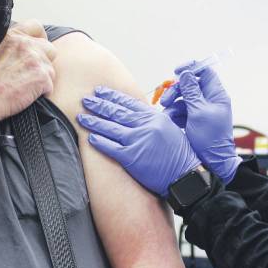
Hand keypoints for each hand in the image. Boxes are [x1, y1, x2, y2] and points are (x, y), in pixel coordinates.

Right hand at [0, 20, 56, 121]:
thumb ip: (7, 45)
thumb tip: (17, 51)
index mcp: (12, 35)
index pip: (36, 26)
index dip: (39, 39)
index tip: (37, 49)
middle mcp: (25, 44)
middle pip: (49, 49)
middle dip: (43, 61)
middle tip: (30, 75)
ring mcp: (35, 59)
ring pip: (50, 70)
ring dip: (41, 80)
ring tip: (22, 89)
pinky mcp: (42, 77)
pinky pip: (49, 86)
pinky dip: (41, 94)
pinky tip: (24, 97)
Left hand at [78, 86, 200, 196]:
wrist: (185, 175)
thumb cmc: (179, 155)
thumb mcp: (169, 129)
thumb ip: (151, 120)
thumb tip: (134, 114)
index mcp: (154, 117)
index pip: (128, 103)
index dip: (112, 96)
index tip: (100, 92)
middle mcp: (145, 126)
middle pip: (116, 112)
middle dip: (99, 105)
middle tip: (85, 100)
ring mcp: (138, 141)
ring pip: (110, 128)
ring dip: (94, 121)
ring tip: (82, 117)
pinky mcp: (132, 157)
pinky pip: (111, 147)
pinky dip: (99, 142)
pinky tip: (90, 137)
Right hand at [160, 64, 240, 183]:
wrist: (212, 161)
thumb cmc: (210, 138)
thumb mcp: (199, 112)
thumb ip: (191, 91)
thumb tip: (186, 73)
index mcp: (216, 95)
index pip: (206, 72)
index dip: (192, 68)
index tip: (177, 71)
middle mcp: (209, 100)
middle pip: (190, 85)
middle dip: (176, 90)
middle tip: (166, 100)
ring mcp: (200, 110)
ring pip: (182, 98)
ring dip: (172, 104)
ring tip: (165, 113)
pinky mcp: (192, 119)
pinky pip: (180, 110)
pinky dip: (173, 114)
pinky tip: (169, 121)